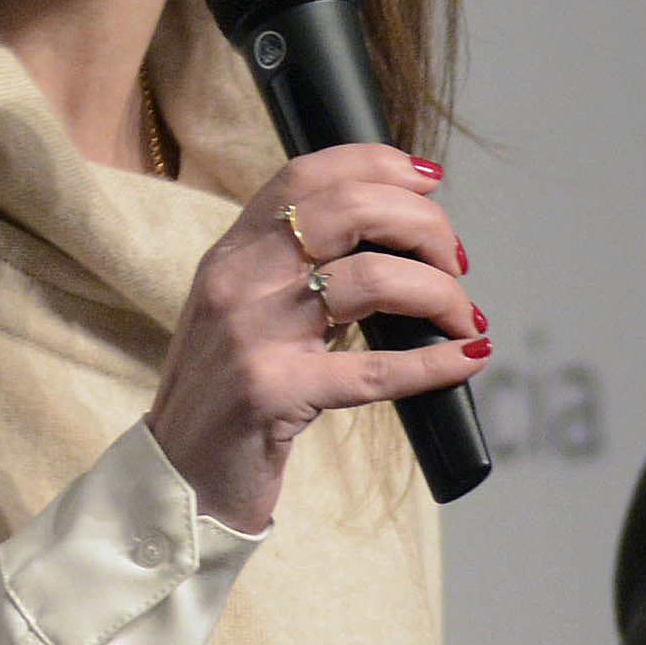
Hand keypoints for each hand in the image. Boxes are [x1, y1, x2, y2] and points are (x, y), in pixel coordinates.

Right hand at [142, 145, 480, 531]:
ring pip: (371, 279)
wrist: (179, 480)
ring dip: (439, 293)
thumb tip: (393, 247)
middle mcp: (236, 282)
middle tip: (456, 261)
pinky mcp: (272, 393)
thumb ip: (293, 273)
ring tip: (464, 317)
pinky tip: (467, 358)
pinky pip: (375, 370)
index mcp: (230, 254)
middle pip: (348, 209)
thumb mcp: (243, 315)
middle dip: (423, 225)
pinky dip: (435, 362)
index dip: (375, 163)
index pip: (304, 174)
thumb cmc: (226, 397)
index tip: (427, 182)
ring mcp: (251, 335)